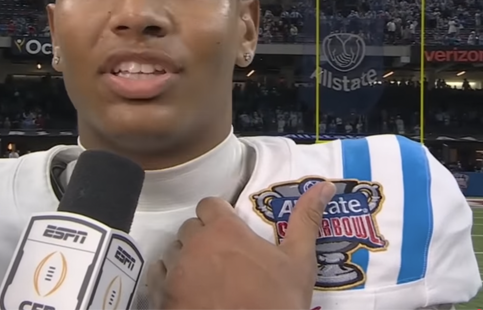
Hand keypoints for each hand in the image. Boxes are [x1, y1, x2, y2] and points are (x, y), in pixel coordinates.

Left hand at [147, 181, 335, 309]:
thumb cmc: (276, 302)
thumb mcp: (299, 263)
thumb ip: (306, 220)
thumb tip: (325, 186)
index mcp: (224, 230)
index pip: (209, 205)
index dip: (219, 216)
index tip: (231, 231)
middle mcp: (194, 244)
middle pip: (190, 228)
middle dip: (203, 238)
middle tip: (223, 259)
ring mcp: (175, 271)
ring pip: (174, 252)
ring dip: (187, 260)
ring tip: (208, 279)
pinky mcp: (163, 296)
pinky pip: (158, 277)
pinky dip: (169, 281)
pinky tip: (187, 292)